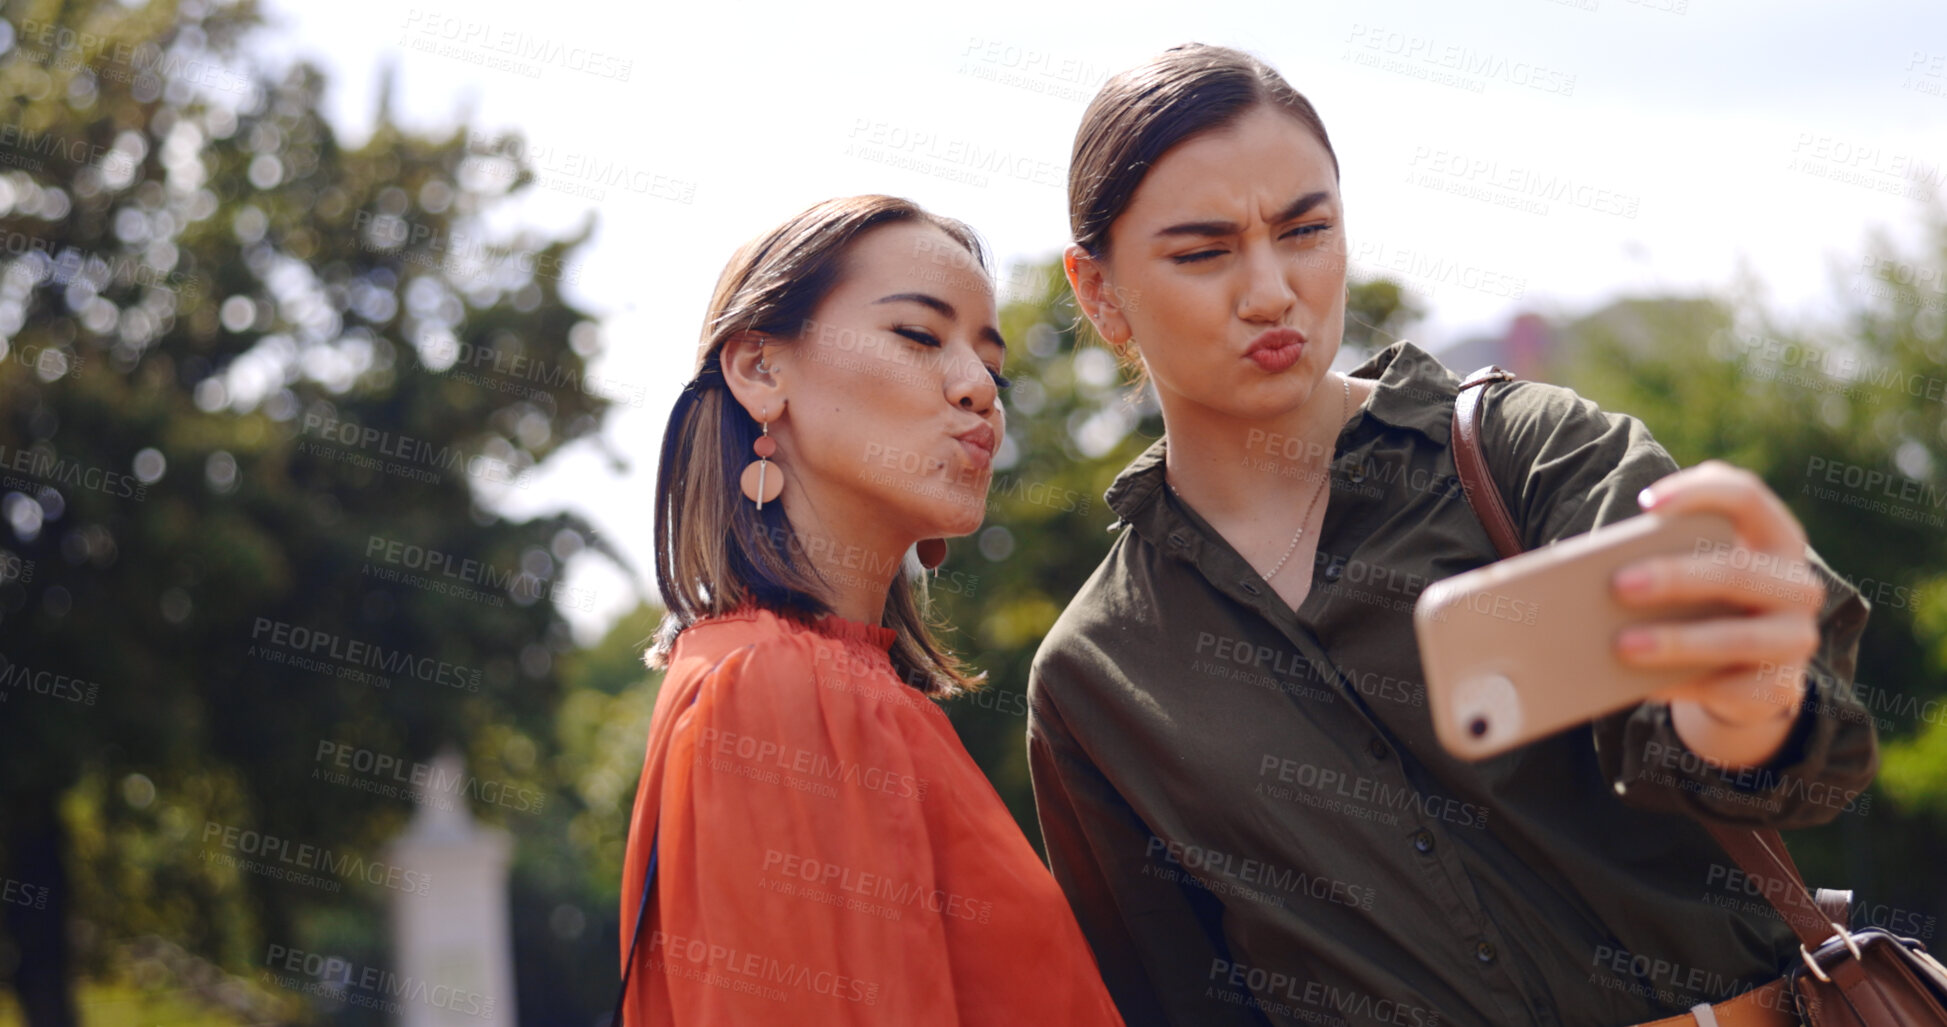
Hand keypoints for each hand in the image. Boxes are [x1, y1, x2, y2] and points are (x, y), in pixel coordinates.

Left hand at [1611, 460, 1825, 767]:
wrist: (1740, 670)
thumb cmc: (1701, 600)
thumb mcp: (1691, 567)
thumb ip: (1661, 552)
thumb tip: (1591, 569)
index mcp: (1774, 536)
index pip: (1746, 496)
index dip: (1698, 494)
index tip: (1645, 504)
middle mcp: (1797, 584)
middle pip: (1738, 571)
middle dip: (1675, 577)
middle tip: (1618, 584)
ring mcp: (1796, 639)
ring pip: (1738, 637)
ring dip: (1676, 641)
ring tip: (1621, 644)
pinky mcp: (1780, 689)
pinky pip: (1730, 690)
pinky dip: (1682, 686)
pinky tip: (1641, 685)